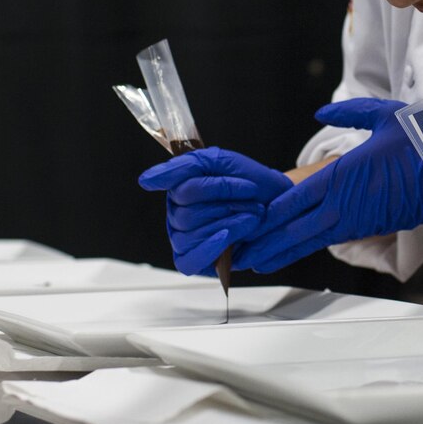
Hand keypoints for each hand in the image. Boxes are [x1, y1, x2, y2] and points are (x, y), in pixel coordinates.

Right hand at [138, 147, 292, 275]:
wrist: (276, 204)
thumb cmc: (248, 182)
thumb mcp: (219, 162)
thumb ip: (183, 166)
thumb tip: (146, 180)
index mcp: (178, 190)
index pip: (184, 190)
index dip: (219, 188)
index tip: (247, 184)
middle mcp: (177, 215)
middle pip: (188, 215)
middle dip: (227, 207)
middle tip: (251, 203)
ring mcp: (184, 240)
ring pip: (190, 235)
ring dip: (228, 224)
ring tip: (251, 218)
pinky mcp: (194, 261)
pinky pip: (188, 261)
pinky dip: (208, 250)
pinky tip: (226, 238)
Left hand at [233, 98, 422, 272]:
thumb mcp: (384, 116)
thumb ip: (349, 114)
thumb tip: (322, 113)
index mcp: (342, 176)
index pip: (294, 200)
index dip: (265, 214)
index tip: (242, 222)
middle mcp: (344, 204)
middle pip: (295, 228)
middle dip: (264, 242)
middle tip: (237, 254)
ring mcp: (357, 219)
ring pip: (310, 239)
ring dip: (281, 250)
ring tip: (256, 260)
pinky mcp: (368, 225)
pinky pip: (329, 238)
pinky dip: (306, 245)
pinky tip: (292, 250)